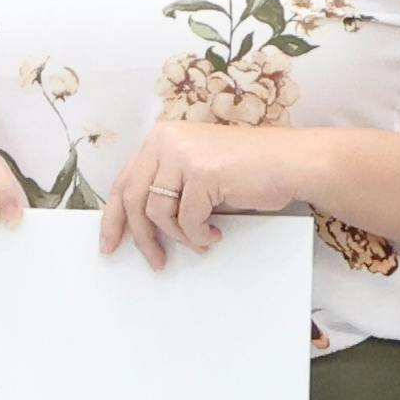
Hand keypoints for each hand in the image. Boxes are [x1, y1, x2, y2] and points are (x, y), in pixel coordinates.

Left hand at [101, 123, 286, 265]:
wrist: (290, 162)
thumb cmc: (249, 170)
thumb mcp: (197, 171)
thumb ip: (168, 185)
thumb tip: (139, 225)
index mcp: (162, 137)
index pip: (124, 182)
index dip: (113, 218)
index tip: (109, 243)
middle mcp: (166, 140)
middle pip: (133, 200)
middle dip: (141, 237)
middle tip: (154, 262)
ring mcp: (183, 154)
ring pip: (158, 213)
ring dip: (179, 237)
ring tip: (200, 241)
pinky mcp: (201, 173)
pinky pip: (187, 221)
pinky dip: (200, 235)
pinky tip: (216, 232)